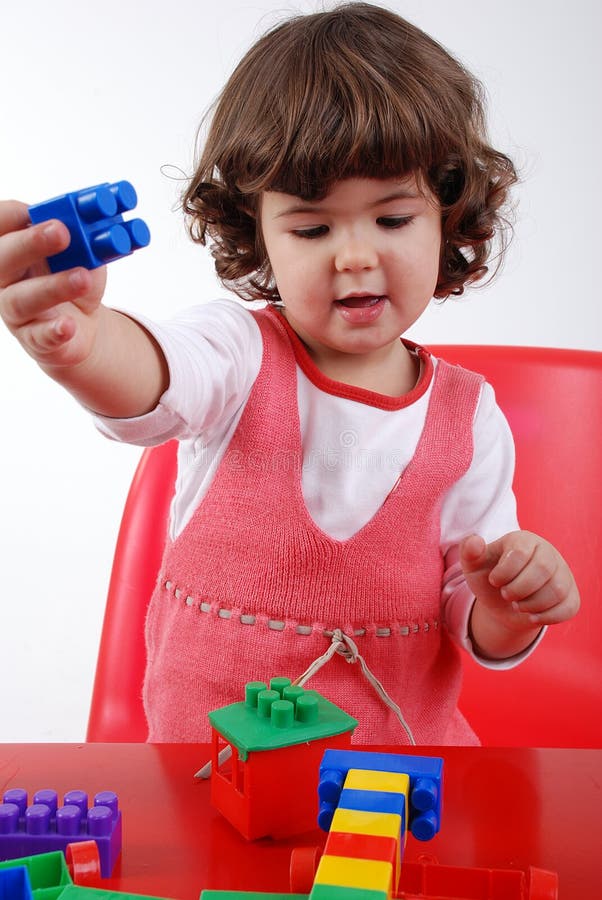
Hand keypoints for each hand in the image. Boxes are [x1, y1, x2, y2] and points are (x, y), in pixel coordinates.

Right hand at [0, 200, 106, 370]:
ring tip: (82, 278)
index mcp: (14, 248)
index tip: (32, 209)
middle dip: (30, 243)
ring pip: (22, 299)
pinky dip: (54, 331)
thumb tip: (96, 221)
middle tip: (60, 232)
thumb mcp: (84, 253)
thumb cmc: (75, 278)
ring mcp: (16, 311)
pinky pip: (40, 336)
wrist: (82, 326)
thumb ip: (86, 237)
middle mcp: (6, 278)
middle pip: (3, 259)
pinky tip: (68, 325)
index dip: (11, 215)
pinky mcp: (35, 340)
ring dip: (53, 286)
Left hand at [460, 530, 579, 629]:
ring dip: (531, 605)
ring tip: (517, 605)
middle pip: (543, 569)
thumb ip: (469, 551)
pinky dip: (546, 617)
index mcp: (524, 540)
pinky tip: (531, 615)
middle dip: (518, 589)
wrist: (503, 604)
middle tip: (506, 595)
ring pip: (557, 590)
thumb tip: (475, 541)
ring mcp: (563, 573)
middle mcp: (548, 552)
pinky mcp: (571, 595)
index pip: (521, 553)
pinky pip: (568, 607)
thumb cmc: (489, 578)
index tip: (494, 581)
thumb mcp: (473, 566)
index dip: (504, 573)